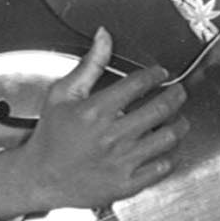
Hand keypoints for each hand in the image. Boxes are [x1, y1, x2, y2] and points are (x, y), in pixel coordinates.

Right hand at [0, 29, 187, 217]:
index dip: (157, 74)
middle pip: (162, 108)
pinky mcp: (127, 184)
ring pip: (169, 137)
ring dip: (180, 124)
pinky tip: (167, 147)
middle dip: (177, 95)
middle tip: (178, 92)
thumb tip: (104, 37)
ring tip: (178, 118)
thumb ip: (89, 65)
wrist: (39, 178)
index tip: (161, 74)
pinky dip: (171, 155)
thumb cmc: (50, 137)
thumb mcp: (62, 95)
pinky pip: (163, 167)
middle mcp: (112, 136)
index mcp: (96, 111)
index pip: (139, 83)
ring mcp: (122, 161)